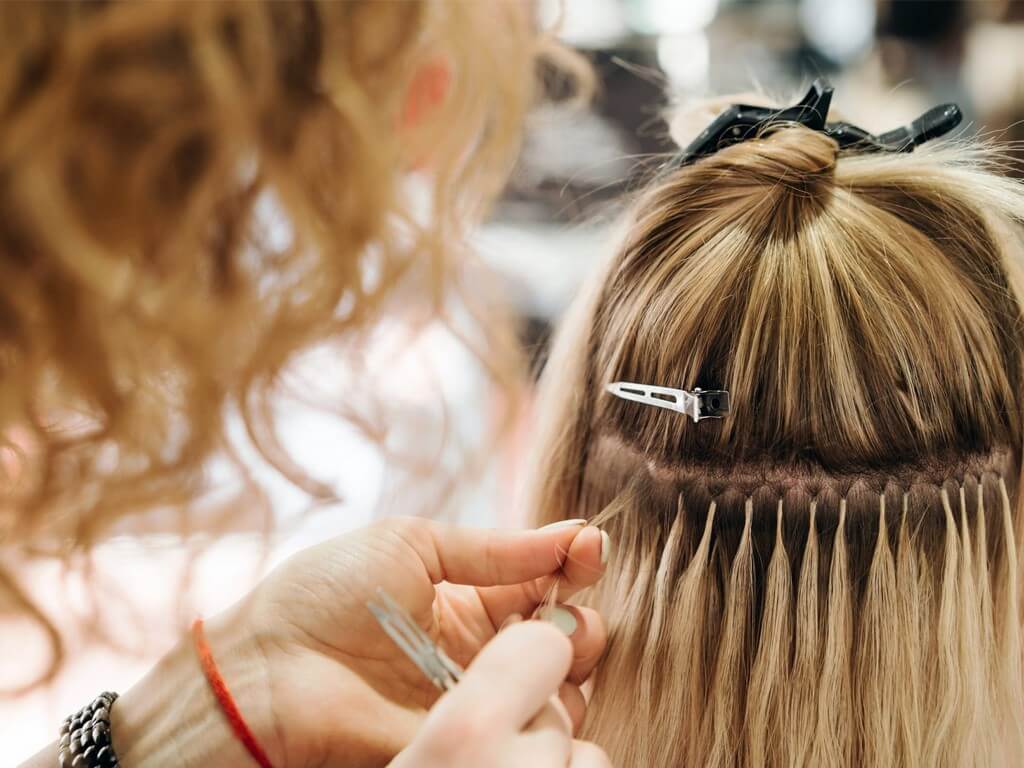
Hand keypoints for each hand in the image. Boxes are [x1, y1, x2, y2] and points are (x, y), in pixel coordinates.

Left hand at [107, 517, 608, 767]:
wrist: (267, 671)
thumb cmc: (326, 594)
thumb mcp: (413, 545)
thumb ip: (495, 548)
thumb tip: (574, 531)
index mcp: (467, 596)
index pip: (541, 579)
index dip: (571, 563)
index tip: (588, 548)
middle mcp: (480, 648)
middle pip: (560, 635)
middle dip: (581, 617)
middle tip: (570, 603)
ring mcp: (474, 696)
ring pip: (554, 684)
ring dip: (571, 657)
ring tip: (556, 637)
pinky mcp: (466, 738)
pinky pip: (523, 729)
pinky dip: (546, 703)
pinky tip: (540, 677)